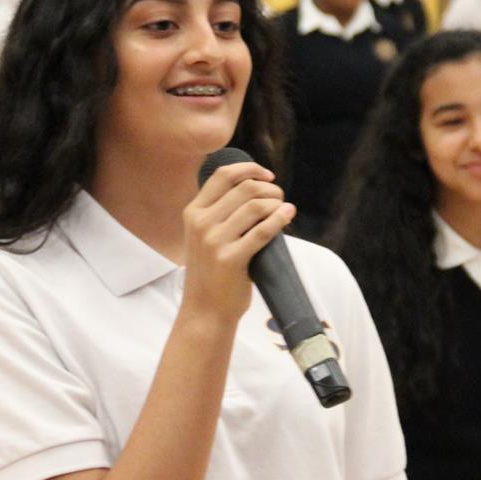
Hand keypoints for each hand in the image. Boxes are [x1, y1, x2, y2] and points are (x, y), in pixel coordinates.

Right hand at [180, 161, 292, 322]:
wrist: (204, 310)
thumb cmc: (211, 272)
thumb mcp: (203, 237)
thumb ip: (219, 213)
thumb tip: (257, 189)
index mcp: (192, 212)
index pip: (223, 175)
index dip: (250, 169)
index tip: (267, 175)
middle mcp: (200, 223)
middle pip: (244, 188)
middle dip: (269, 189)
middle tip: (280, 198)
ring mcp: (213, 241)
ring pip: (255, 206)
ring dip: (276, 203)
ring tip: (284, 209)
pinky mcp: (229, 259)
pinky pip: (262, 231)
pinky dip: (279, 219)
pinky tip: (288, 214)